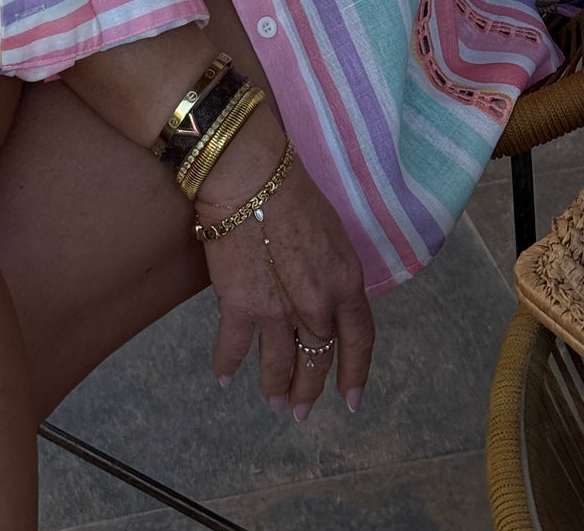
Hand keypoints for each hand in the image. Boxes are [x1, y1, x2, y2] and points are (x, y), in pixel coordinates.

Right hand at [198, 113, 373, 420]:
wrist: (250, 175)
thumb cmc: (292, 188)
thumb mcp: (332, 231)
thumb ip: (332, 270)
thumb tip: (325, 293)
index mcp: (346, 282)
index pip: (359, 339)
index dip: (355, 372)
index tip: (350, 398)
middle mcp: (317, 305)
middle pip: (318, 358)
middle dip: (309, 389)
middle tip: (300, 409)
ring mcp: (278, 310)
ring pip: (280, 364)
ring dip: (275, 388)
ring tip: (272, 402)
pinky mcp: (239, 305)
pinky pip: (234, 347)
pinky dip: (227, 366)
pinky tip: (224, 379)